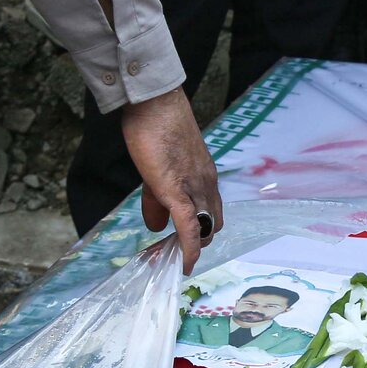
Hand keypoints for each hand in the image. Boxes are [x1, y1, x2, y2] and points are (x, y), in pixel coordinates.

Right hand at [121, 87, 222, 274]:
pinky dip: (189, 248)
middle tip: (174, 248)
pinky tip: (185, 263)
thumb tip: (157, 225)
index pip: (210, 211)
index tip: (184, 239)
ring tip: (173, 257)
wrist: (154, 104)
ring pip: (204, 228)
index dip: (200, 228)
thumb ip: (157, 198)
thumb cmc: (154, 127)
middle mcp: (207, 184)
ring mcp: (196, 189)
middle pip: (212, 224)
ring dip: (191, 246)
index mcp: (204, 176)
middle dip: (197, 240)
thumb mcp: (158, 167)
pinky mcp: (179, 192)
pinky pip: (190, 227)